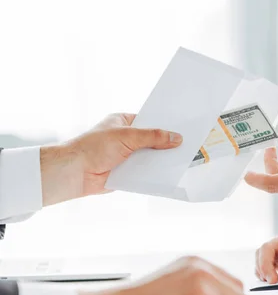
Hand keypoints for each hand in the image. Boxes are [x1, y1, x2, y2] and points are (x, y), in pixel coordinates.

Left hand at [40, 113, 182, 205]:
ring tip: (184, 159)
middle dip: (166, 144)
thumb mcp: (127, 136)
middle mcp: (126, 138)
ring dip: (161, 160)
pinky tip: (169, 173)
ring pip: (150, 157)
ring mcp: (127, 156)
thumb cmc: (93, 147)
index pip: (149, 121)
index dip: (165, 124)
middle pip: (152, 140)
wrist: (74, 173)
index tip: (183, 126)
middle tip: (188, 144)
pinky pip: (145, 172)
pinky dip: (154, 173)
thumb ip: (153, 137)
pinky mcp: (127, 173)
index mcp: (123, 122)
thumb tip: (176, 138)